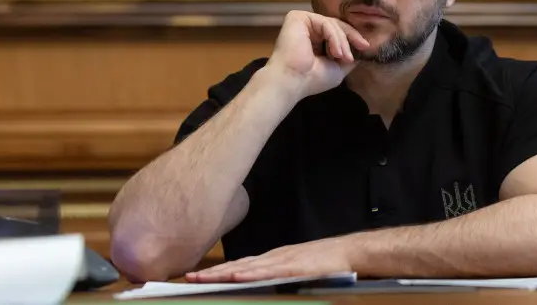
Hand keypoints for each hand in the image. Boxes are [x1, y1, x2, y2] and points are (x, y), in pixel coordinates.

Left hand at [185, 237, 353, 282]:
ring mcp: (282, 260)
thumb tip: (255, 284)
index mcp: (272, 259)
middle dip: (212, 272)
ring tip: (203, 278)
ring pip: (247, 268)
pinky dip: (251, 274)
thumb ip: (276, 275)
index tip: (196, 276)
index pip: (238, 265)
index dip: (216, 271)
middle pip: (237, 266)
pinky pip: (268, 271)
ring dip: (223, 273)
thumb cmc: (324, 263)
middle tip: (188, 277)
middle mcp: (272, 258)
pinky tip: (236, 277)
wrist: (348, 252)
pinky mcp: (293, 267)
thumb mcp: (294, 270)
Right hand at [266, 10, 369, 97]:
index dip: (353, 37)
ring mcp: (302, 22)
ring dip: (343, 41)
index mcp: (314, 40)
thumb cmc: (312, 79)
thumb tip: (363, 46)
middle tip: (362, 47)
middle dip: (351, 37)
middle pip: (336, 25)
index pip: (336, 32)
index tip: (366, 46)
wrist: (293, 81)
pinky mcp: (297, 17)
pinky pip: (324, 22)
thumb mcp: (338, 67)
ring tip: (344, 57)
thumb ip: (348, 54)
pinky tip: (336, 52)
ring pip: (332, 24)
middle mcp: (307, 29)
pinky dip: (334, 37)